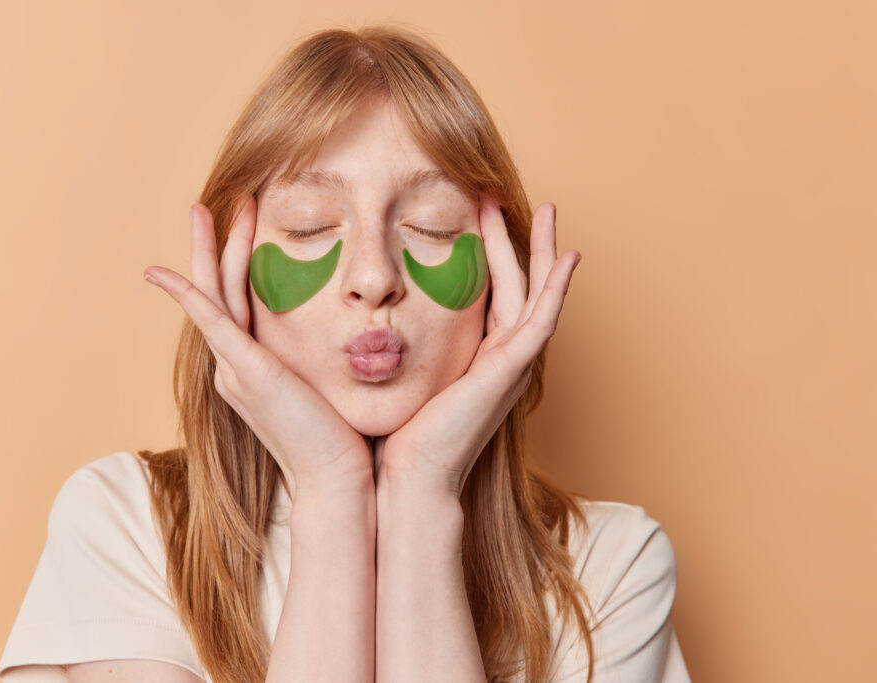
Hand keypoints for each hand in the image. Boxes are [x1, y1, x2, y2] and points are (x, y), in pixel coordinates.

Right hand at [143, 195, 372, 499]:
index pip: (238, 304)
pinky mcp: (247, 372)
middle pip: (218, 292)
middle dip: (213, 246)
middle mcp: (235, 366)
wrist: (338, 479)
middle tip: (211, 205)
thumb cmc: (345, 437)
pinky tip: (163, 272)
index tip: (247, 226)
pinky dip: (186, 295)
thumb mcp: (329, 386)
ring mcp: (236, 369)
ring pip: (214, 296)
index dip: (236, 262)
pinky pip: (211, 322)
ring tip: (203, 209)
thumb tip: (348, 336)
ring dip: (209, 251)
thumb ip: (324, 359)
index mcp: (253, 368)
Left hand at [374, 197, 580, 496]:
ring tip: (550, 212)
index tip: (476, 213)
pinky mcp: (511, 371)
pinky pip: (542, 321)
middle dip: (517, 241)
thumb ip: (401, 343)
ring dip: (544, 253)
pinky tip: (570, 258)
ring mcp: (512, 365)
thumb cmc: (400, 432)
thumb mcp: (404, 374)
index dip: (490, 253)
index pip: (493, 293)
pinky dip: (558, 289)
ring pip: (535, 296)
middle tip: (508, 198)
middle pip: (519, 286)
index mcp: (480, 356)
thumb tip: (367, 315)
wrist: (410, 475)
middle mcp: (503, 358)